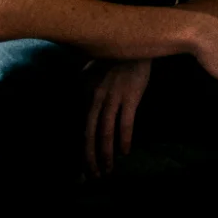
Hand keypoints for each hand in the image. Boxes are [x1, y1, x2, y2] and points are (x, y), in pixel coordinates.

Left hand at [85, 58, 150, 176]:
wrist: (137, 40)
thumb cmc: (117, 53)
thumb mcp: (94, 66)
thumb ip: (87, 80)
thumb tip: (82, 88)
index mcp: (86, 93)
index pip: (81, 128)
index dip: (81, 150)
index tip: (81, 168)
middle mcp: (95, 98)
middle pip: (89, 135)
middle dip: (89, 159)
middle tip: (92, 177)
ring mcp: (113, 98)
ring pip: (104, 132)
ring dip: (105, 154)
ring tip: (107, 170)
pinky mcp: (131, 97)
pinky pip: (125, 123)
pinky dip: (124, 139)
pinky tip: (125, 151)